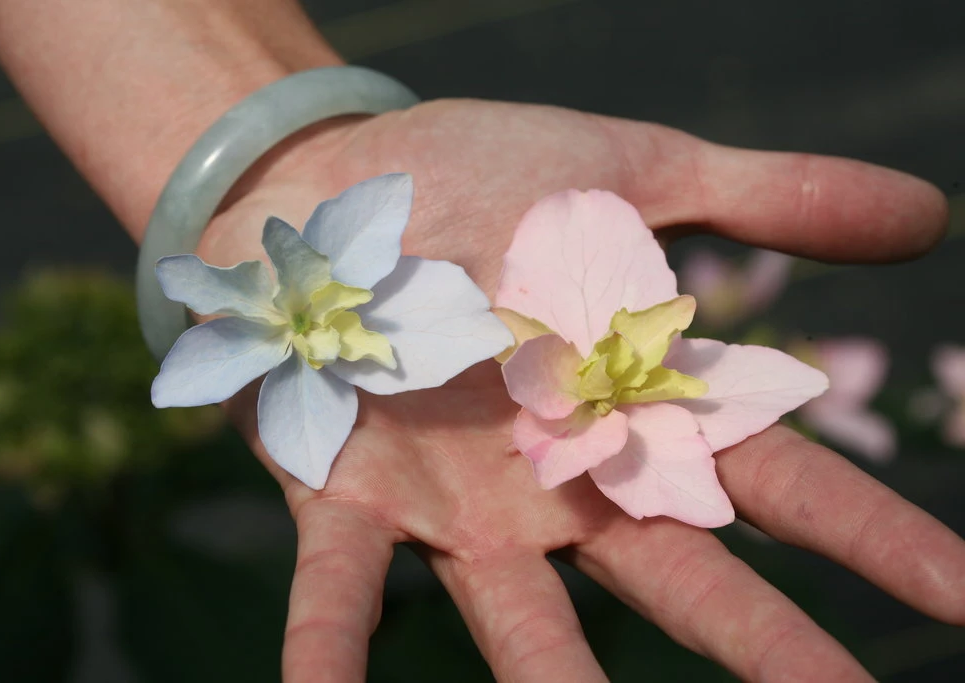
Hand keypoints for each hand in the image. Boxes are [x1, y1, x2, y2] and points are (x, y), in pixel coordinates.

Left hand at [196, 99, 961, 681]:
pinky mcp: (348, 496)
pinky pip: (338, 592)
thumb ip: (767, 197)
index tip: (964, 597)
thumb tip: (926, 215)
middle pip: (680, 579)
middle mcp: (559, 479)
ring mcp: (453, 504)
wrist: (332, 181)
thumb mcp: (636, 168)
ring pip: (524, 626)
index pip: (777, 479)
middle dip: (765, 649)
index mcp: (631, 402)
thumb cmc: (485, 176)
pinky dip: (329, 655)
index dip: (872, 536)